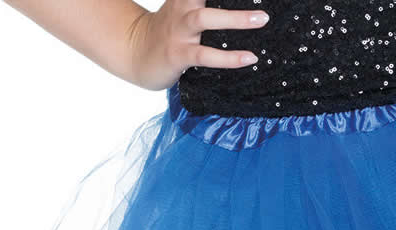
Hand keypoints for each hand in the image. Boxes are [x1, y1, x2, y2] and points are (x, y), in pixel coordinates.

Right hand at [127, 0, 269, 90]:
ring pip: (205, 19)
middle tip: (262, 3)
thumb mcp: (184, 8)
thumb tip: (244, 9)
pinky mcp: (178, 54)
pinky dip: (228, 57)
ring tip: (262, 19)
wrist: (134, 53)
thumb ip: (206, 3)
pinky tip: (249, 58)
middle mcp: (182, 8)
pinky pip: (204, 55)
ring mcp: (179, 32)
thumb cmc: (168, 31)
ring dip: (236, 18)